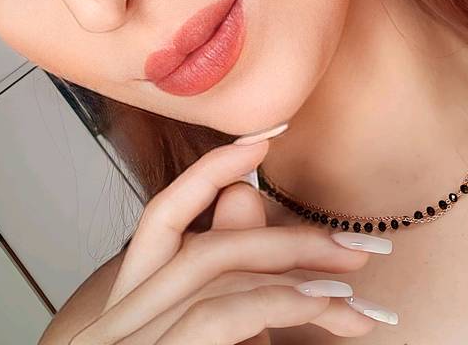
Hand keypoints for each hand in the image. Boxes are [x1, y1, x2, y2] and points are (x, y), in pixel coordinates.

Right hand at [69, 138, 380, 343]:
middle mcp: (110, 322)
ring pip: (213, 272)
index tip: (264, 140)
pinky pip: (221, 316)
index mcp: (122, 307)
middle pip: (203, 244)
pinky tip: (332, 308)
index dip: (210, 170)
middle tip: (358, 244)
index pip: (162, 216)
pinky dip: (282, 302)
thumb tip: (247, 193)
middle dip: (286, 234)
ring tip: (358, 280)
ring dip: (294, 267)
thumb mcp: (209, 333)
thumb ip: (226, 275)